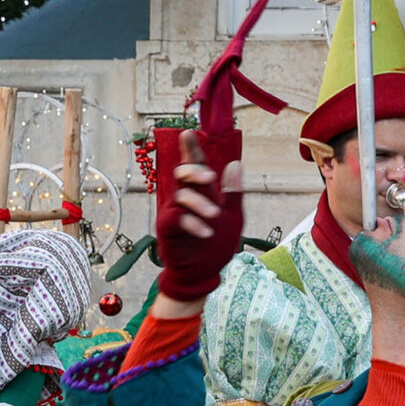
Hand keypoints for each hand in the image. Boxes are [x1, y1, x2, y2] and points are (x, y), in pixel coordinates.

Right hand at [152, 126, 243, 306]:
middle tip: (209, 178)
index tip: (188, 132)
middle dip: (194, 171)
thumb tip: (235, 163)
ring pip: (181, 195)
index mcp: (202, 192)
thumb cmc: (217, 244)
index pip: (196, 166)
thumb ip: (234, 193)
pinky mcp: (168, 229)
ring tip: (215, 216)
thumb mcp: (234, 217)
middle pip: (182, 174)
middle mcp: (185, 199)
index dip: (191, 149)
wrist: (205, 273)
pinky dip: (192, 223)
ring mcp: (174, 213)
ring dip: (200, 203)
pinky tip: (206, 231)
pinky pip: (176, 218)